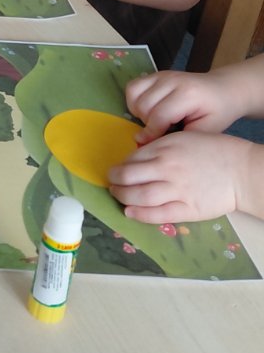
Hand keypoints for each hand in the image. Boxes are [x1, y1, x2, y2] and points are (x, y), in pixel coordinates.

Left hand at [108, 130, 253, 222]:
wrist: (241, 170)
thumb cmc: (215, 150)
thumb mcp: (184, 138)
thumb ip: (160, 146)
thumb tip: (137, 153)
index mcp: (165, 148)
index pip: (132, 158)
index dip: (121, 166)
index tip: (118, 170)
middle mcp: (167, 168)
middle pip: (129, 177)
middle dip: (115, 181)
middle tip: (112, 183)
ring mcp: (177, 190)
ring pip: (139, 196)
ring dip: (123, 197)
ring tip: (118, 196)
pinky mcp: (187, 209)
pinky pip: (158, 214)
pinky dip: (140, 214)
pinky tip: (130, 212)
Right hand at [125, 68, 240, 139]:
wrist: (224, 89)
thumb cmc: (218, 112)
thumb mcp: (206, 130)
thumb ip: (180, 137)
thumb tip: (146, 144)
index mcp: (188, 94)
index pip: (158, 116)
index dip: (152, 134)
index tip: (151, 145)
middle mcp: (172, 80)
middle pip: (143, 106)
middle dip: (147, 124)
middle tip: (162, 131)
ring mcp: (162, 75)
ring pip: (134, 96)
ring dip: (140, 113)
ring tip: (155, 120)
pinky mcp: (155, 74)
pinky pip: (133, 87)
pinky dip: (134, 100)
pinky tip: (149, 109)